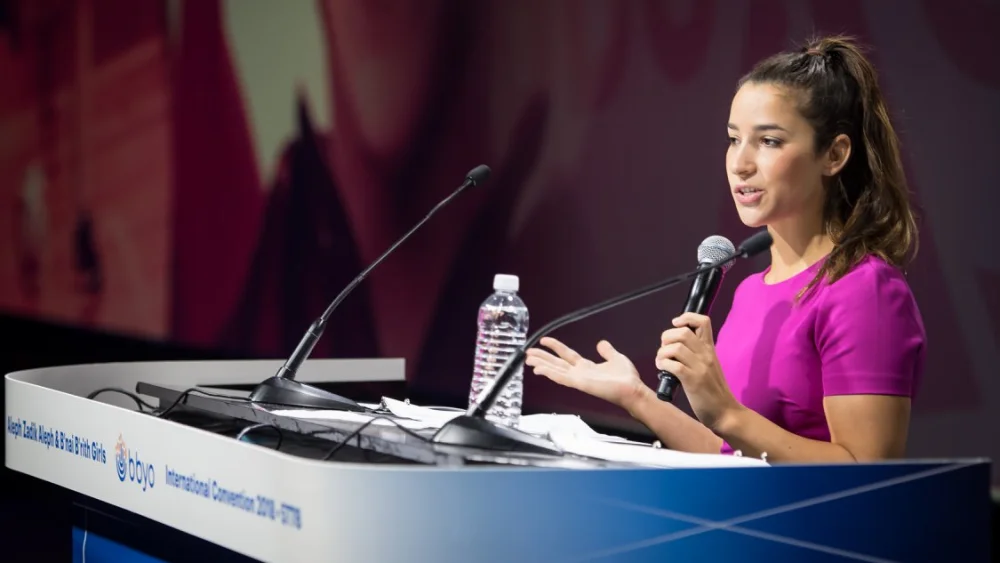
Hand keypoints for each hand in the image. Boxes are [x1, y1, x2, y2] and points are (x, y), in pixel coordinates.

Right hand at [525, 337, 649, 411]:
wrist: (632, 390)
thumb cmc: (627, 379)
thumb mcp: (616, 358)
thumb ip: (607, 351)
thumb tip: (601, 343)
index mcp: (587, 367)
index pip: (566, 355)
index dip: (555, 347)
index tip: (545, 340)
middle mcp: (580, 373)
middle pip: (556, 363)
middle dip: (542, 358)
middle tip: (528, 353)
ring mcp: (578, 379)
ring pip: (555, 370)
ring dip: (541, 365)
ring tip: (528, 360)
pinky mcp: (580, 384)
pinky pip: (562, 377)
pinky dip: (549, 373)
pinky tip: (539, 369)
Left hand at [656, 313, 741, 430]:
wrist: (725, 413)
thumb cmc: (714, 391)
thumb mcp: (709, 366)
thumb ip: (696, 354)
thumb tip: (675, 345)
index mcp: (710, 349)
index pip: (703, 321)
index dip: (686, 317)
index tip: (676, 324)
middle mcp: (706, 355)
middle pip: (683, 332)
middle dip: (666, 337)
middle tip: (665, 350)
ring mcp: (700, 368)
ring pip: (675, 347)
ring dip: (662, 353)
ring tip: (661, 362)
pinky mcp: (693, 381)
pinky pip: (673, 365)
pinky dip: (663, 365)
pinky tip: (663, 370)